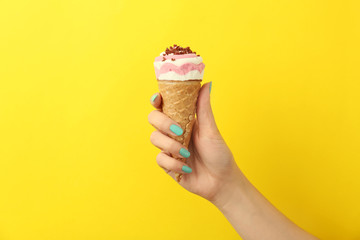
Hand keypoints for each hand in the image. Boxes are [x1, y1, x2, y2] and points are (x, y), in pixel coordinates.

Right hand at [148, 82, 242, 201]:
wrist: (221, 181)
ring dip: (170, 145)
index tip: (158, 98)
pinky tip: (187, 168)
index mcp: (183, 120)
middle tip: (179, 131)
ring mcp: (169, 147)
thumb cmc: (219, 154)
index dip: (157, 100)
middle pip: (153, 118)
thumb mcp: (211, 130)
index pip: (164, 105)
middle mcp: (173, 132)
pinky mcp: (167, 163)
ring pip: (154, 138)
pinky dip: (173, 163)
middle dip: (163, 123)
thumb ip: (204, 108)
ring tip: (187, 153)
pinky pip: (160, 158)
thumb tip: (206, 83)